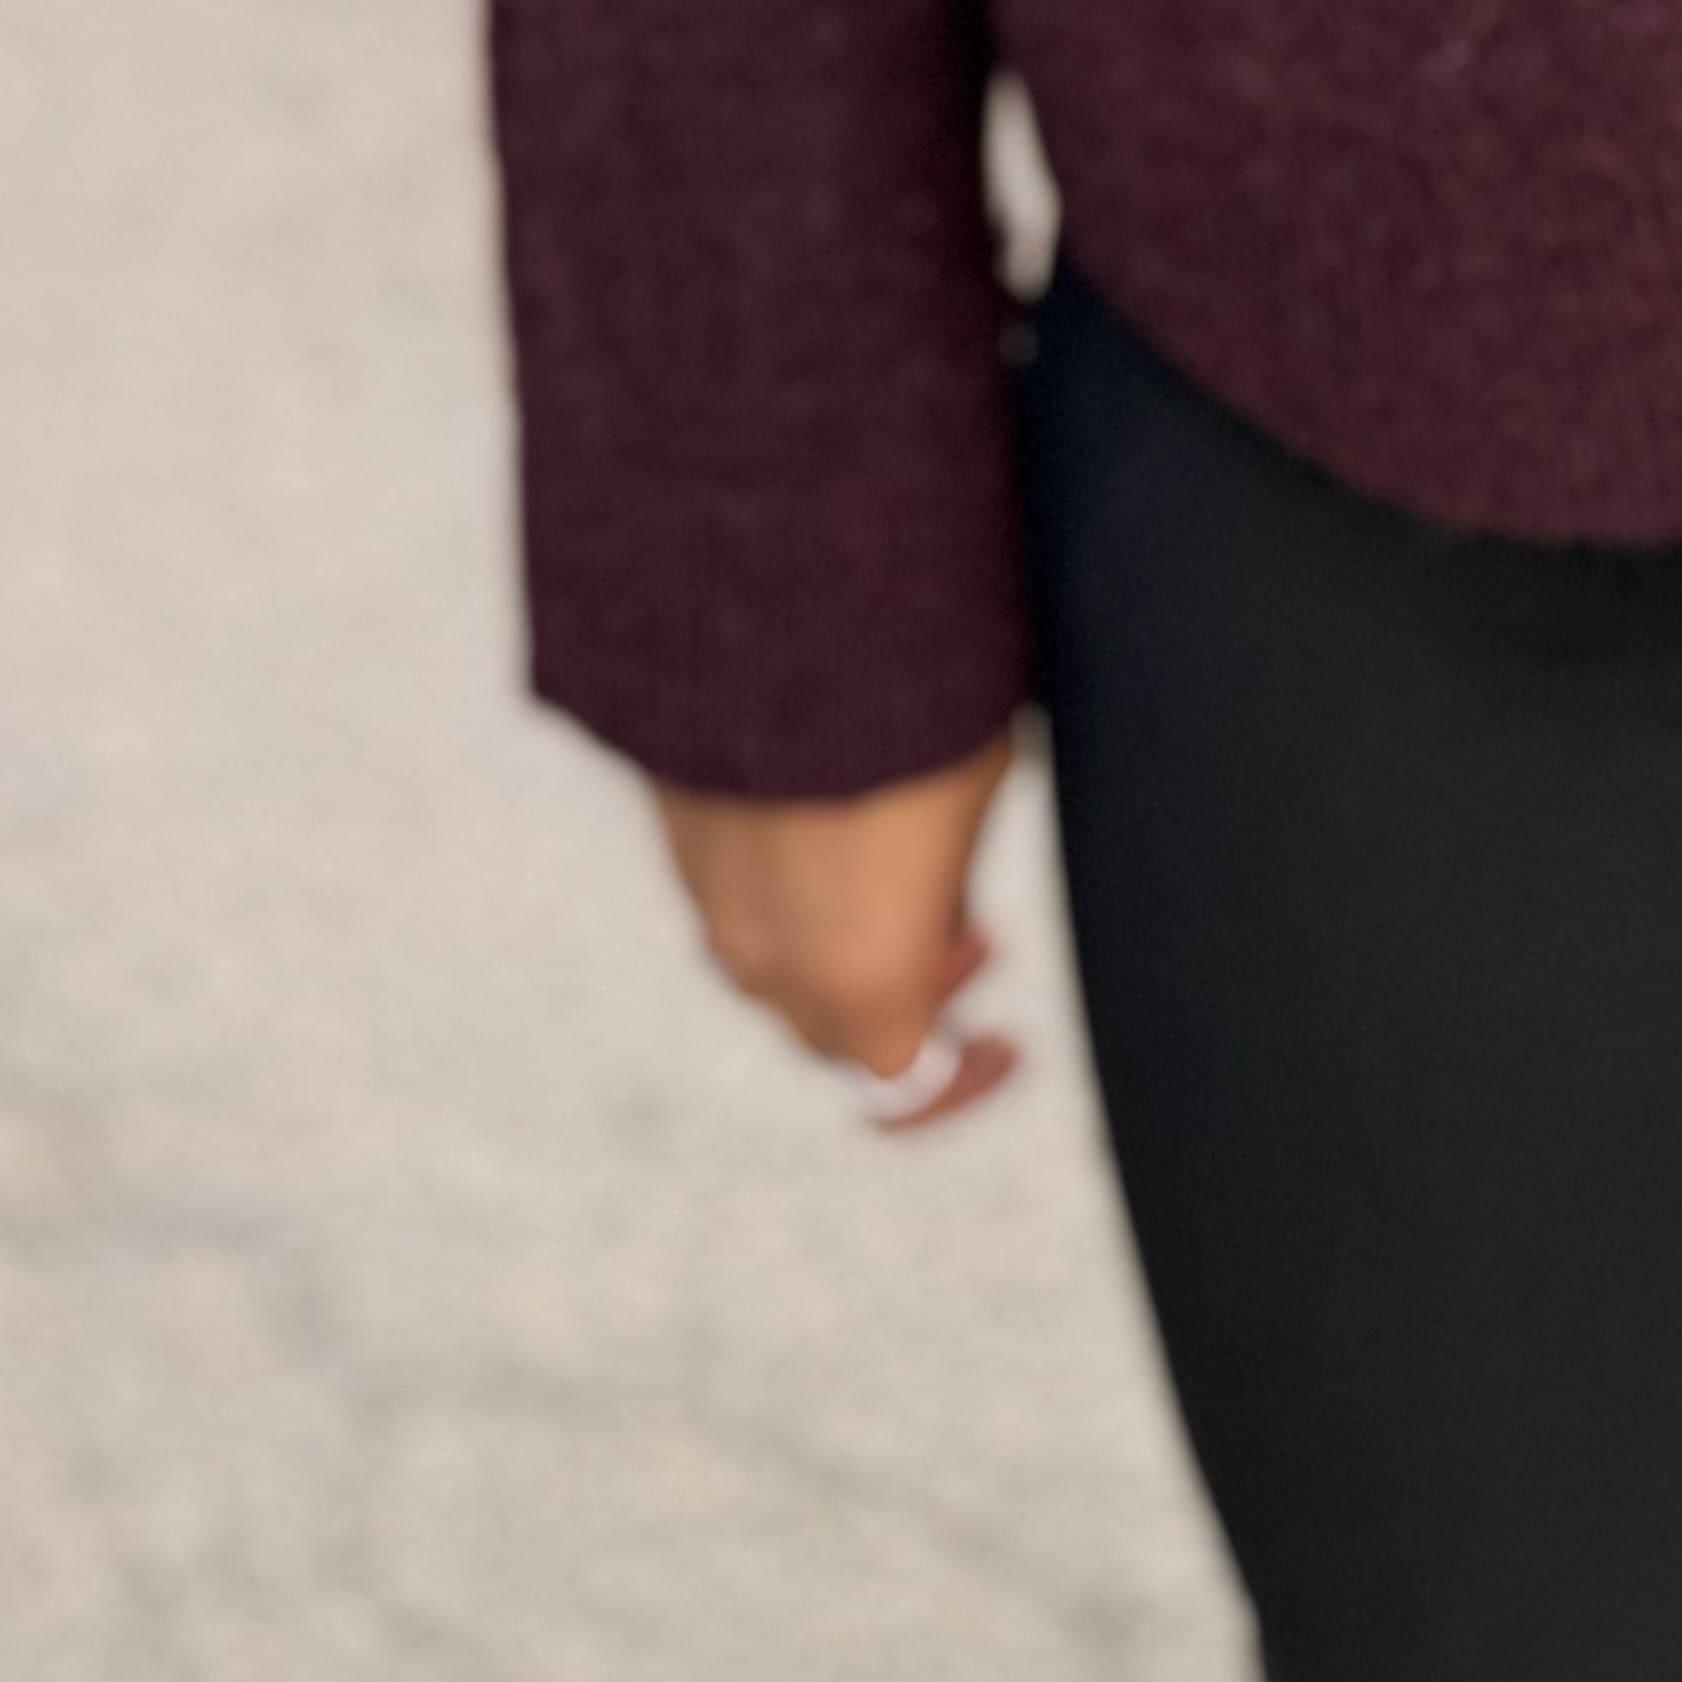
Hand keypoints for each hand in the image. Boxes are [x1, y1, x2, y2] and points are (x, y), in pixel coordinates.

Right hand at [653, 733, 1022, 1132]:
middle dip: (904, 996)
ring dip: (840, 937)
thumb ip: (953, 880)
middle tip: (971, 928)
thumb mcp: (979, 786)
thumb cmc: (912, 694)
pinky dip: (789, 886)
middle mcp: (769, 957)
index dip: (962, 1081)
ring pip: (779, 962)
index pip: (903, 1087)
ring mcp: (710, 896)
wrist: (781, 594)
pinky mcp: (676, 829)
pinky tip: (837, 814)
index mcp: (860, 971)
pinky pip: (736, 894)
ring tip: (908, 859)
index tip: (1005, 1039)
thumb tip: (947, 898)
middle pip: (835, 1029)